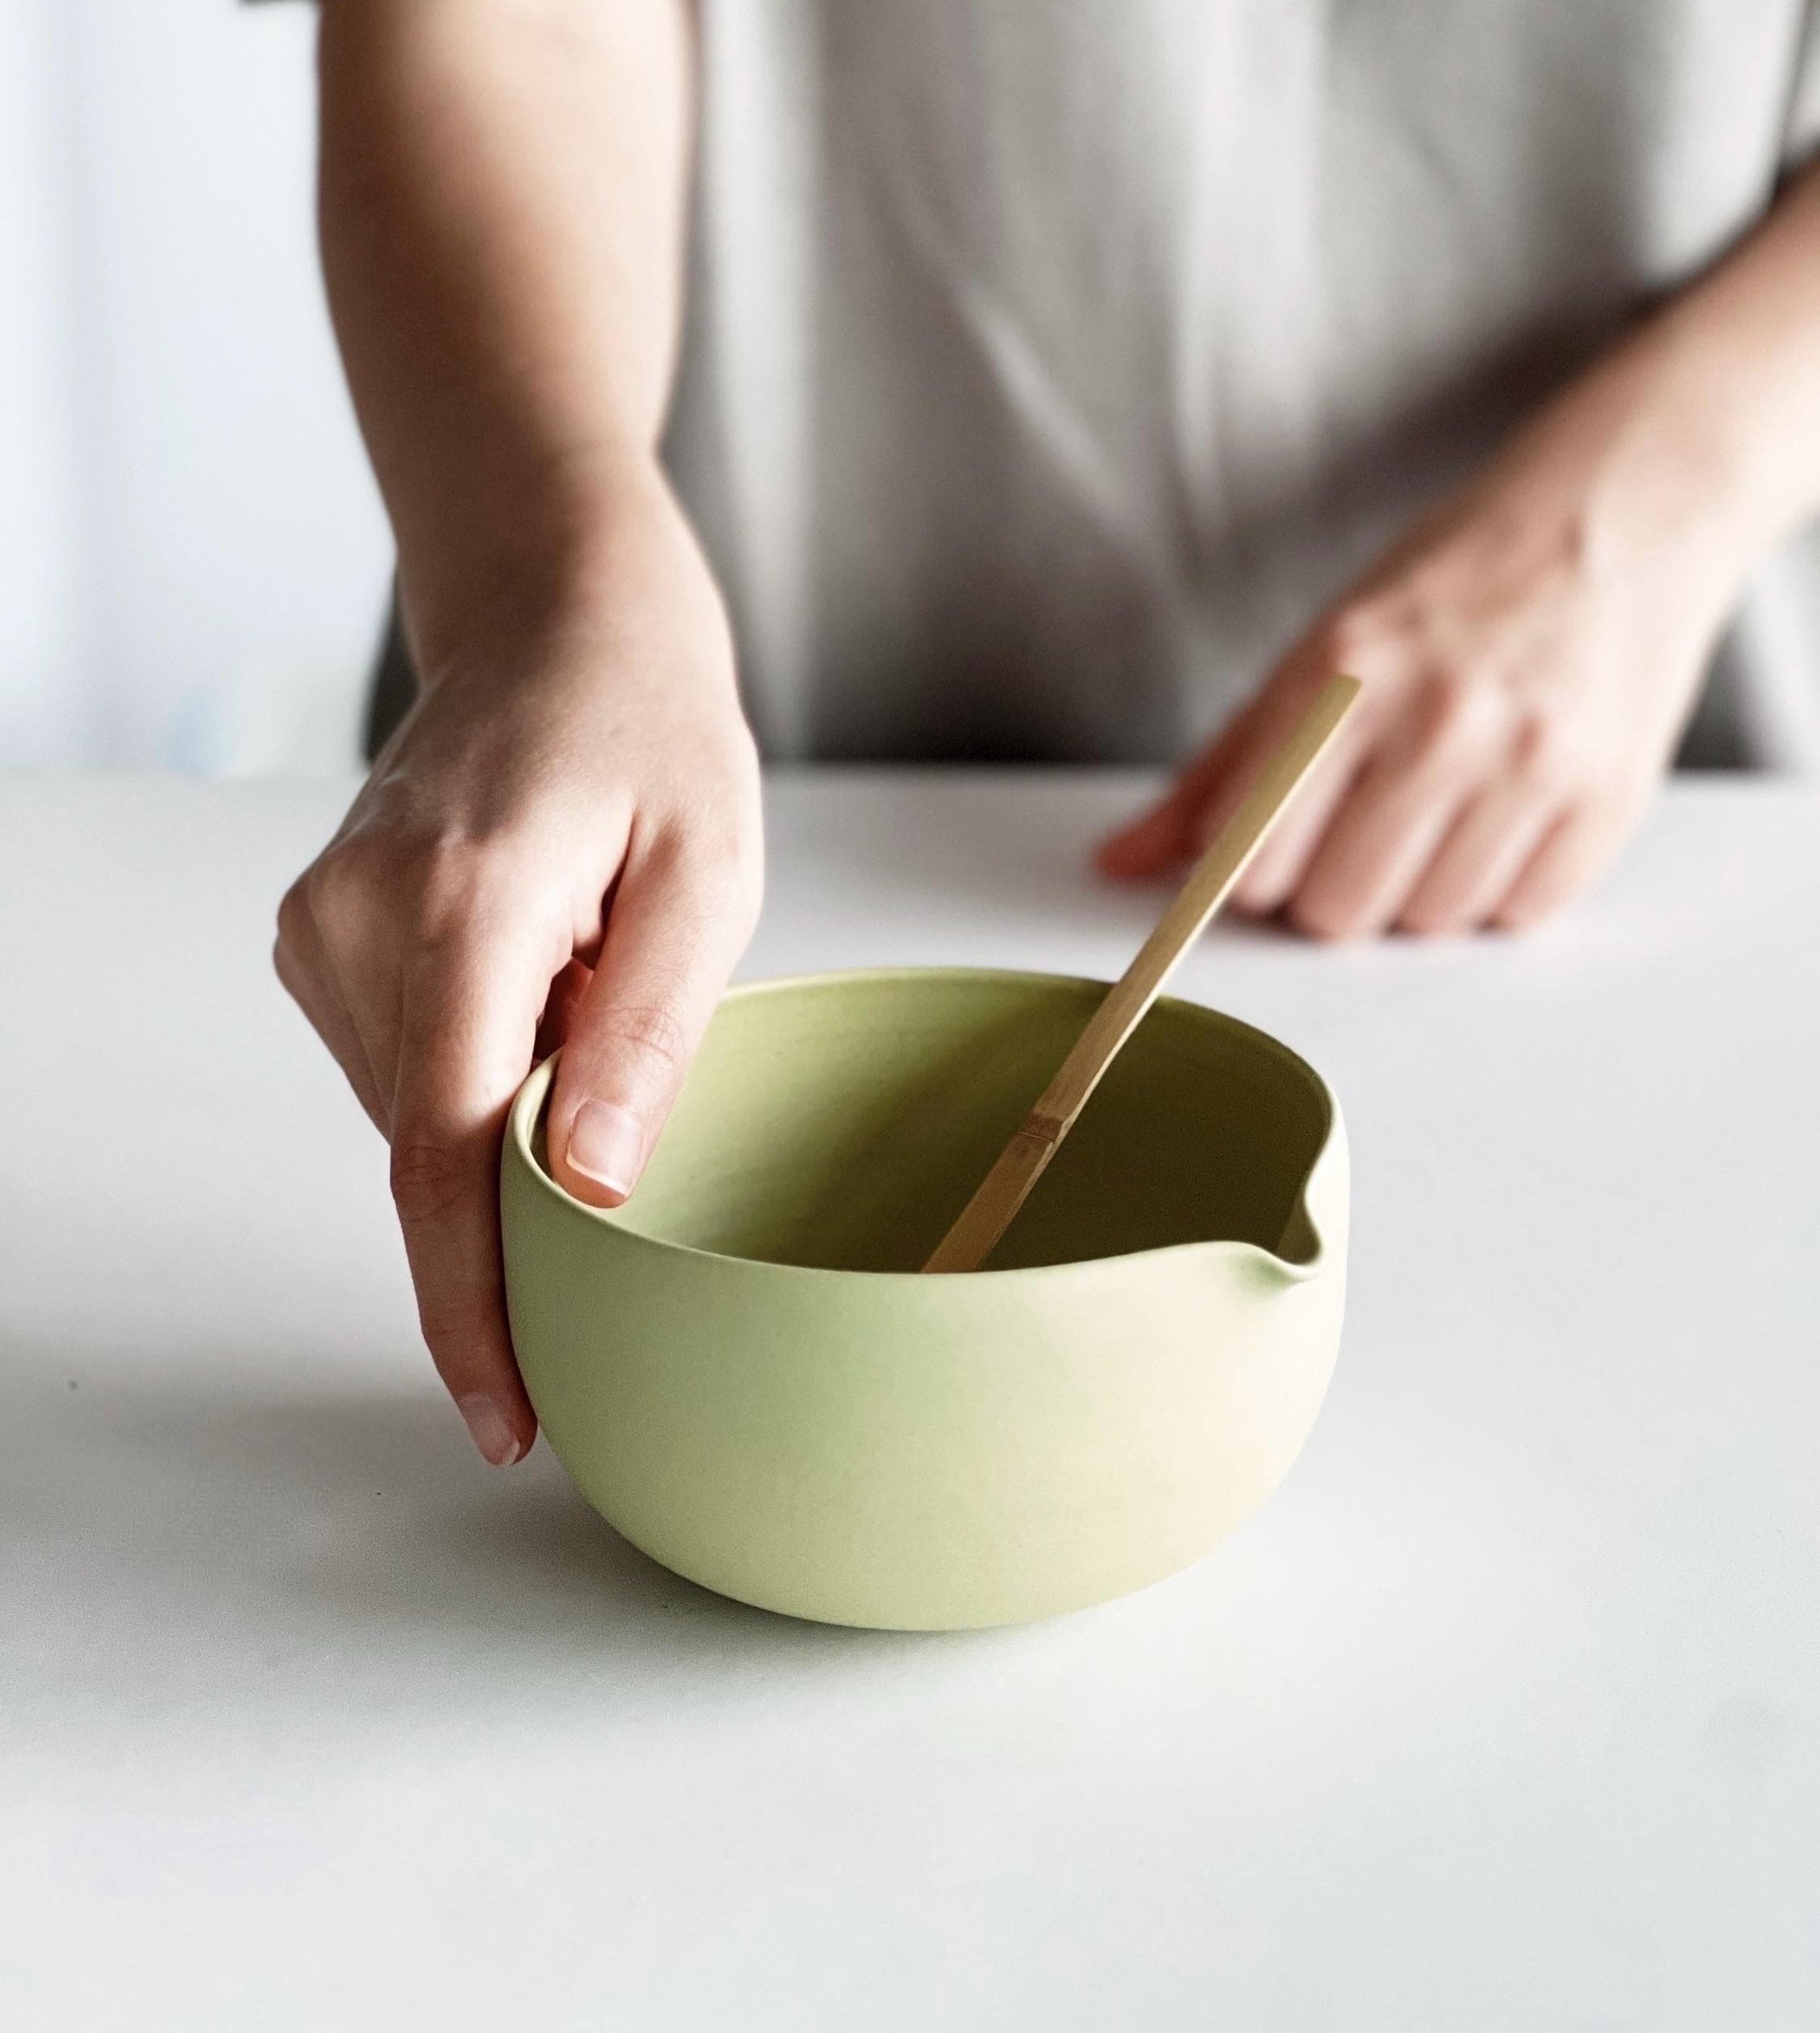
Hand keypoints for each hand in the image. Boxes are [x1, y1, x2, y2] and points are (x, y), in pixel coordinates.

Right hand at [274, 468, 760, 1464]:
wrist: (553, 618)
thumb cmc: (650, 731)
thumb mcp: (705, 874)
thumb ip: (643, 1036)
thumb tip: (586, 1192)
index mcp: (462, 905)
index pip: (442, 1157)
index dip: (472, 1308)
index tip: (508, 1420)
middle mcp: (357, 921)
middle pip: (431, 1146)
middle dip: (524, 1187)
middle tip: (626, 1093)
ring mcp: (319, 927)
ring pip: (415, 1112)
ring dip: (507, 1106)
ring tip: (584, 977)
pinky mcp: (315, 935)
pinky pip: (400, 1064)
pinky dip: (475, 1065)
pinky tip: (532, 974)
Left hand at [1097, 351, 1755, 936]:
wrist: (1619, 515)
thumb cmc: (1449, 590)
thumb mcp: (1317, 653)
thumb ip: (1219, 772)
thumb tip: (1121, 864)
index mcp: (1344, 675)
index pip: (1251, 861)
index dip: (1252, 875)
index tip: (1274, 846)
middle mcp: (1438, 718)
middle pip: (1335, 912)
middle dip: (1332, 892)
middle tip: (1362, 826)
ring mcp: (1530, 760)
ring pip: (1425, 925)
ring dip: (1416, 894)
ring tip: (1439, 810)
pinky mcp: (1607, 796)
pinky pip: (1514, 915)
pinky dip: (1496, 889)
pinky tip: (1500, 816)